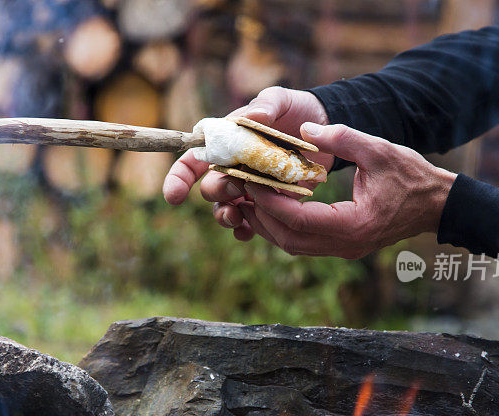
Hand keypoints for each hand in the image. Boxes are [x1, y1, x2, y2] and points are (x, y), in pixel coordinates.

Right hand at [162, 87, 331, 240]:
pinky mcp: (268, 202)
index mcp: (226, 143)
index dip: (179, 179)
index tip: (175, 196)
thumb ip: (267, 104)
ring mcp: (249, 188)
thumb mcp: (281, 99)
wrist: (323, 126)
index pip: (192, 161)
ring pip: (226, 209)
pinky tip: (249, 232)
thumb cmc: (294, 109)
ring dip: (226, 216)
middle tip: (235, 187)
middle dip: (216, 192)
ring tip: (236, 218)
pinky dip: (246, 230)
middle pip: (210, 188)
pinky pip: (251, 223)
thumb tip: (255, 115)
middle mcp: (232, 168)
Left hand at [237, 122, 456, 258]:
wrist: (437, 205)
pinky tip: (272, 205)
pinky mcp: (343, 246)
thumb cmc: (412, 176)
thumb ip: (343, 137)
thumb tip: (306, 128)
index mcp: (353, 224)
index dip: (268, 202)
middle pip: (288, 239)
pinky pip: (304, 242)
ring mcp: (344, 249)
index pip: (297, 220)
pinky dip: (284, 226)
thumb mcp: (379, 149)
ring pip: (292, 245)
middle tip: (240, 191)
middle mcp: (345, 245)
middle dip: (260, 216)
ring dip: (268, 224)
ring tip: (249, 198)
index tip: (249, 180)